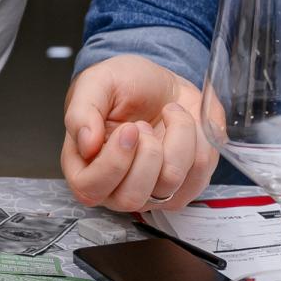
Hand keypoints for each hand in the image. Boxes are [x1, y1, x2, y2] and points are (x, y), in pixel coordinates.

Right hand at [61, 54, 218, 212]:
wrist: (160, 83)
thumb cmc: (123, 85)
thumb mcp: (96, 83)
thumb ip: (81, 112)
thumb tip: (85, 144)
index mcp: (85, 168)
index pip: (91, 189)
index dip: (113, 162)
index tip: (129, 128)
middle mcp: (115, 189)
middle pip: (132, 197)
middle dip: (147, 153)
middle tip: (144, 124)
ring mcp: (152, 193)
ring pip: (171, 183)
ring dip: (177, 137)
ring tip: (167, 114)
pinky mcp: (184, 188)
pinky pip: (199, 175)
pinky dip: (199, 141)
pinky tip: (183, 124)